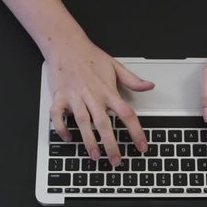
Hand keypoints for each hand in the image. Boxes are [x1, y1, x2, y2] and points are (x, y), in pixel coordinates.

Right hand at [46, 39, 153, 165]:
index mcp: (108, 90)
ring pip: (83, 123)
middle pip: (104, 124)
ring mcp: (75, 97)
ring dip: (88, 141)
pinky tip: (68, 138)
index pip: (126, 114)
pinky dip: (61, 128)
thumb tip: (149, 86)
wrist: (65, 45)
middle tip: (117, 161)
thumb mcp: (115, 65)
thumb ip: (132, 80)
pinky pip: (58, 116)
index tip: (141, 146)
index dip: (136, 132)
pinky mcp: (59, 97)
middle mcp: (92, 96)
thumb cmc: (89, 56)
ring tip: (95, 156)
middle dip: (111, 144)